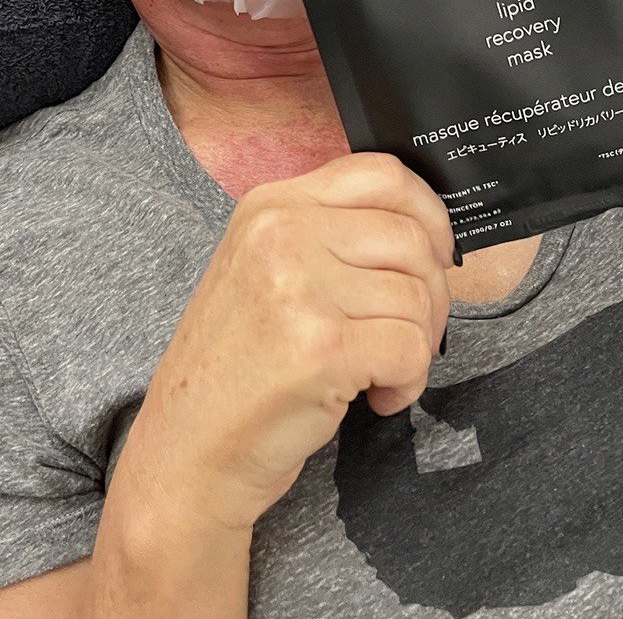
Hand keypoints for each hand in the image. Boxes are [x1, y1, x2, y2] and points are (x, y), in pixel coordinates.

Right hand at [116, 150, 457, 535]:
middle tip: (409, 335)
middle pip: (410, 238)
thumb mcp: (265, 269)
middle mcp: (281, 232)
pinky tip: (375, 397)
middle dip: (432, 295)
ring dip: (417, 347)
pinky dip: (409, 382)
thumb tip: (424, 232)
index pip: (381, 174)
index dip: (428, 214)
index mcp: (271, 205)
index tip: (435, 254)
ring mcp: (297, 285)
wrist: (187, 449)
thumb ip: (329, 235)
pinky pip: (410, 348)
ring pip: (417, 297)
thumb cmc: (236, 367)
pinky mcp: (320, 346)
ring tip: (377, 374)